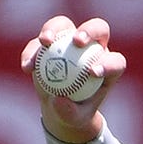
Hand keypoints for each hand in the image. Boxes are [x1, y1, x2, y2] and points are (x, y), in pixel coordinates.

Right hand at [20, 15, 126, 143]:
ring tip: (45, 42)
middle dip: (89, 31)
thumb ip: (69, 112)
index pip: (114, 60)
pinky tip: (27, 67)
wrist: (58, 106)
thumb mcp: (74, 118)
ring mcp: (69, 41)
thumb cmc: (74, 112)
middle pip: (97, 28)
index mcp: (108, 65)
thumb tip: (58, 100)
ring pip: (64, 25)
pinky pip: (38, 42)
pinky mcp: (49, 43)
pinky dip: (32, 52)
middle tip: (76, 42)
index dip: (108, 63)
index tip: (93, 73)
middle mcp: (92, 47)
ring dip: (53, 29)